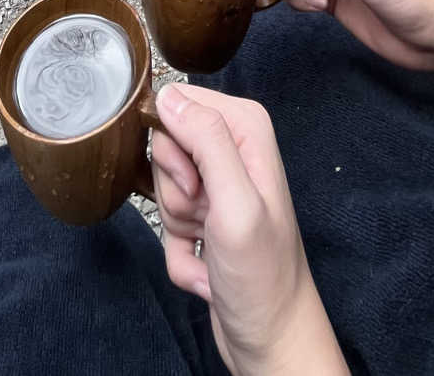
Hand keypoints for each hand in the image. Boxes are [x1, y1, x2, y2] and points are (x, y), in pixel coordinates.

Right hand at [152, 84, 346, 375]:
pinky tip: (208, 269)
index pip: (177, 104)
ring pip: (163, 188)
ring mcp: (217, 186)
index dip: (174, 149)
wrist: (271, 338)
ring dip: (177, 227)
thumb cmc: (262, 275)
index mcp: (246, 127)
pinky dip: (178, 254)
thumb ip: (206, 139)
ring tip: (211, 245)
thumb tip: (167, 95)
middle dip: (176, 193)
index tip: (196, 185)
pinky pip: (165, 225)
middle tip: (207, 219)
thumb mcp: (236, 202)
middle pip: (165, 149)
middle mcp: (232, 149)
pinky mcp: (204, 218)